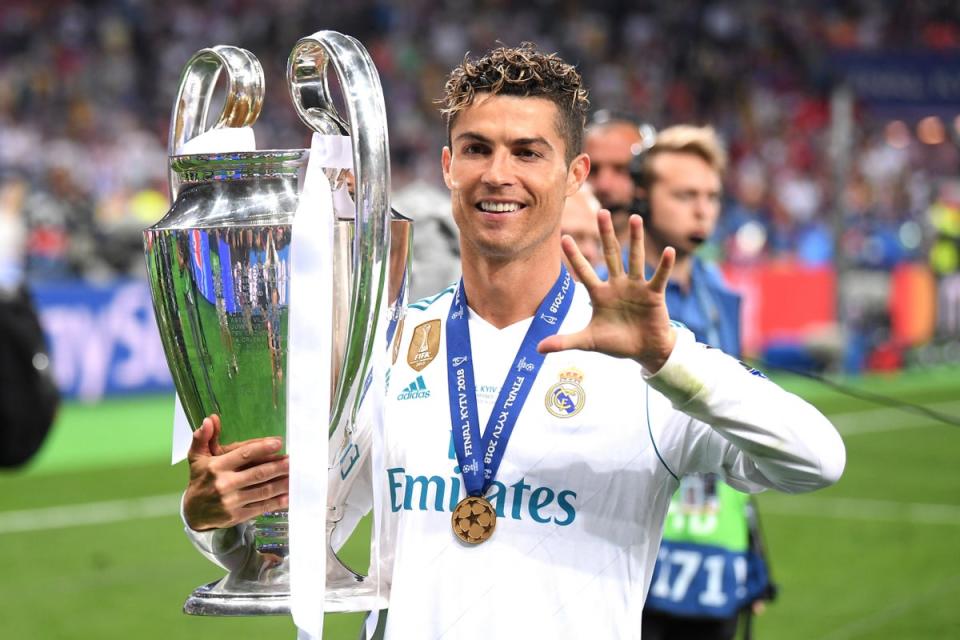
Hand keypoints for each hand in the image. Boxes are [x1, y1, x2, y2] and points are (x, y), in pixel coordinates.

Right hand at [183, 414, 289, 530]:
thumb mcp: (197, 457)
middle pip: (257, 474)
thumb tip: (210, 419)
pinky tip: (288, 496)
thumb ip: (203, 437)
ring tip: (295, 476)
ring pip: (262, 491)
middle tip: (293, 461)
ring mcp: (231, 502)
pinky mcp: (237, 516)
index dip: (262, 448)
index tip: (278, 442)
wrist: (193, 512)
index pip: (243, 455)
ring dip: (281, 484)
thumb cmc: (200, 480)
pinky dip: (276, 502)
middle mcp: (224, 484)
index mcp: (216, 467)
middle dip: (278, 467)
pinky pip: (260, 507)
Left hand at [538, 210, 676, 371]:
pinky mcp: (653, 294)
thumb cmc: (616, 343)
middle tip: (601, 212)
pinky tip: (669, 251)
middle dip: (605, 235)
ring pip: (635, 259)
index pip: (584, 271)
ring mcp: (636, 287)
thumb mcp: (588, 342)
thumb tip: (538, 349)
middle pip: (610, 255)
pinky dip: (664, 265)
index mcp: (600, 294)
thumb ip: (565, 342)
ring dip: (635, 239)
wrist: (644, 352)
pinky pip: (658, 277)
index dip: (575, 256)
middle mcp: (617, 285)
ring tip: (635, 218)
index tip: (564, 237)